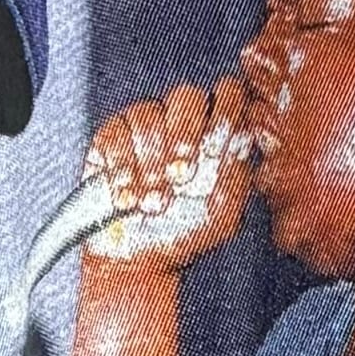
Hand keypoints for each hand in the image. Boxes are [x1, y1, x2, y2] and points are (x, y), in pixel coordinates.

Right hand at [80, 80, 254, 271]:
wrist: (138, 260)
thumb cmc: (184, 235)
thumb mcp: (223, 212)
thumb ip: (238, 173)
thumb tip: (244, 134)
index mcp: (213, 134)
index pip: (228, 95)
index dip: (224, 112)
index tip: (215, 153)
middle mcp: (179, 124)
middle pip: (186, 95)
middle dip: (184, 134)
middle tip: (181, 176)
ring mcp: (143, 128)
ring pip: (148, 114)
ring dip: (152, 162)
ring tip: (154, 201)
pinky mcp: (110, 139)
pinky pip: (116, 132)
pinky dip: (123, 168)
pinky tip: (129, 198)